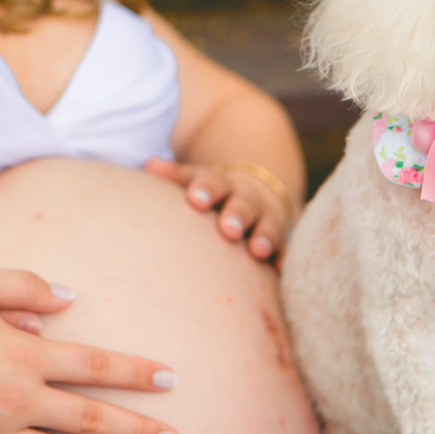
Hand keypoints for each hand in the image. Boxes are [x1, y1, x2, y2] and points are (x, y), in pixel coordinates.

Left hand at [145, 158, 288, 260]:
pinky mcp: (279, 239)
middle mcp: (245, 200)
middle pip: (243, 203)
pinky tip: (280, 268)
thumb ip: (174, 176)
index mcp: (220, 186)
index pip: (213, 183)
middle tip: (227, 229)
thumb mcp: (195, 182)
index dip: (206, 190)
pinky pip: (284, 248)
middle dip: (236, 215)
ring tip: (256, 250)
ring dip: (263, 236)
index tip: (196, 198)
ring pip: (267, 225)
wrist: (254, 197)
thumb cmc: (211, 197)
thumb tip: (150, 165)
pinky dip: (283, 257)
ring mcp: (264, 219)